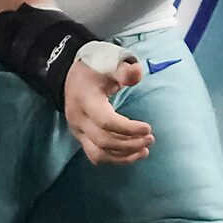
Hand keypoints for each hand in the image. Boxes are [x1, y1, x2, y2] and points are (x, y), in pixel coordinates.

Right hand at [61, 43, 153, 166]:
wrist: (72, 77)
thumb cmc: (95, 70)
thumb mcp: (108, 64)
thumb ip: (124, 70)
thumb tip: (137, 72)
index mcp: (85, 100)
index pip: (105, 121)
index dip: (128, 128)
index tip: (148, 128)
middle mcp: (78, 119)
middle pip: (103, 141)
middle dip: (130, 144)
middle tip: (151, 138)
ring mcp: (77, 131)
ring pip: (98, 154)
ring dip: (124, 156)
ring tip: (145, 149)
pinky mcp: (81, 138)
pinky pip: (96, 156)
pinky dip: (116, 159)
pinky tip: (134, 154)